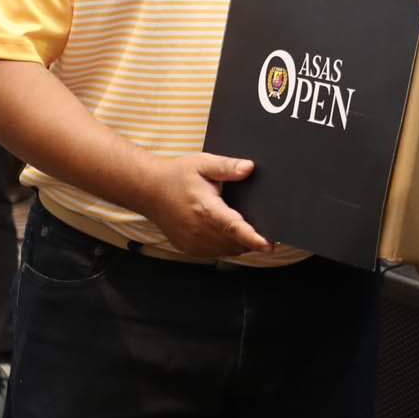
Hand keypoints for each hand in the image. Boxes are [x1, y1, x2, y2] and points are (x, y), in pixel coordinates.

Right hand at [145, 152, 271, 257]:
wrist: (148, 190)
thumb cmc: (175, 176)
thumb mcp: (203, 163)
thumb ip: (227, 166)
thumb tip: (249, 168)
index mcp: (206, 209)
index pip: (235, 229)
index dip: (254, 239)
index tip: (269, 244)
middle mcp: (199, 231)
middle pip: (235, 243)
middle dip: (252, 240)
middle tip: (266, 231)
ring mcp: (192, 243)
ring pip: (226, 251)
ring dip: (240, 245)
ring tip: (248, 231)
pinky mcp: (188, 248)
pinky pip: (214, 254)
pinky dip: (226, 247)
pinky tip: (228, 235)